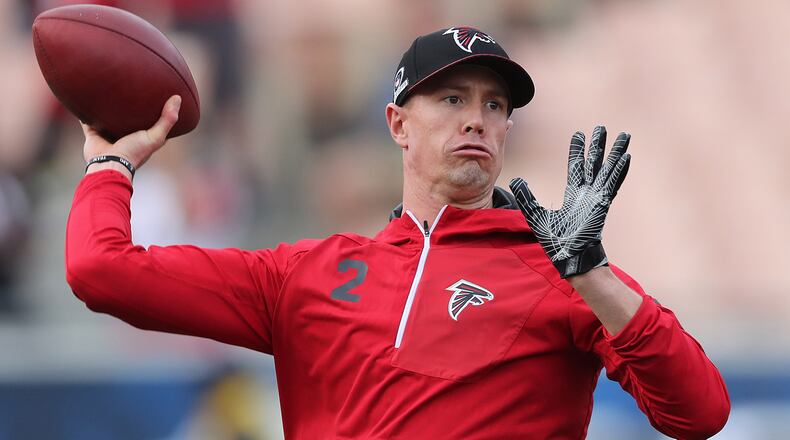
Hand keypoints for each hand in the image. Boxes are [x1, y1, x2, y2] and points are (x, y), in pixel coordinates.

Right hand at [82, 95, 180, 173]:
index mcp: (142, 136)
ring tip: (110, 86)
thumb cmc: (134, 152)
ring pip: (109, 115)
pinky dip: (87, 109)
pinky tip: (86, 95)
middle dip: (130, 104)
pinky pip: (88, 118)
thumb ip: (167, 119)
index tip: (159, 93)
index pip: (151, 121)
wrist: (108, 163)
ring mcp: (109, 133)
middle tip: (133, 84)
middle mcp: (126, 134)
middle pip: (129, 116)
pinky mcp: (94, 131)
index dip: (156, 109)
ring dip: (109, 105)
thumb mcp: (156, 136)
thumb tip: (177, 98)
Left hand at [509, 126, 630, 277]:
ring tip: (624, 135)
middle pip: (594, 163)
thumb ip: (527, 196)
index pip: (576, 167)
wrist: (568, 257)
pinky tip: (626, 157)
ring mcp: (597, 198)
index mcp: (574, 195)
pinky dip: (619, 171)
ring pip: (608, 169)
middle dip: (597, 145)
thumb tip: (516, 180)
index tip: (579, 135)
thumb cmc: (555, 241)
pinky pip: (612, 184)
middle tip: (601, 127)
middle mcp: (587, 193)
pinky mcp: (603, 204)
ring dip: (615, 152)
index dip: (578, 151)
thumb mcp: (535, 214)